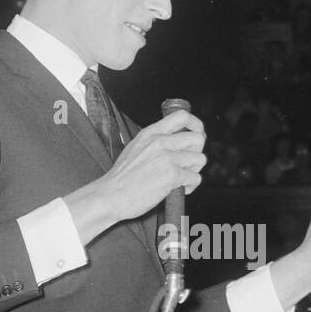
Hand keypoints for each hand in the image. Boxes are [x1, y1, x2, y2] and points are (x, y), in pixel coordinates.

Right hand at [67, 107, 205, 242]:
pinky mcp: (171, 175)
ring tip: (181, 179)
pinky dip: (190, 186)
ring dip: (194, 171)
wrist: (110, 195)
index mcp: (150, 133)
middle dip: (196, 153)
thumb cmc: (122, 178)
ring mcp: (166, 157)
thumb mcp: (136, 148)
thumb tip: (176, 143)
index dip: (196, 125)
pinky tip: (177, 189)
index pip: (182, 116)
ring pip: (200, 159)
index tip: (197, 134)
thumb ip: (155, 142)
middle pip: (198, 138)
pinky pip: (195, 178)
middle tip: (186, 165)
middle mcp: (160, 141)